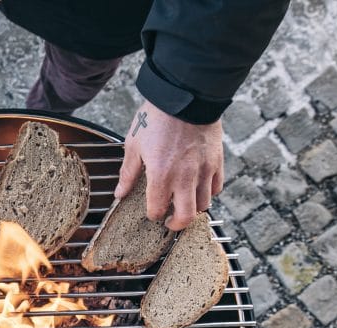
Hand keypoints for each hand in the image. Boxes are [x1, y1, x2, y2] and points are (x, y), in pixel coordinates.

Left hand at [115, 100, 224, 229]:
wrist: (186, 95)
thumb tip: (120, 194)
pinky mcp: (217, 160)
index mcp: (161, 175)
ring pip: (204, 204)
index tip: (151, 211)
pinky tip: (199, 186)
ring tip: (184, 201)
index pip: (157, 210)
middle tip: (170, 221)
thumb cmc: (157, 117)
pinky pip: (217, 186)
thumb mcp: (134, 144)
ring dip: (193, 208)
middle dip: (176, 224)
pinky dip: (209, 192)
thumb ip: (128, 172)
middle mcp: (184, 178)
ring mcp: (203, 170)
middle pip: (186, 217)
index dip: (153, 214)